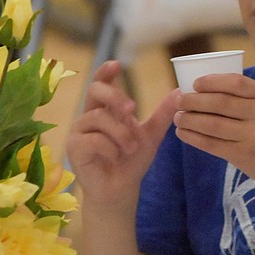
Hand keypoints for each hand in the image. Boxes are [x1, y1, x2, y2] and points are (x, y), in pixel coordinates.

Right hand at [67, 61, 179, 210]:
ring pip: (99, 118)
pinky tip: (115, 157)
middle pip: (95, 91)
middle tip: (133, 110)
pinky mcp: (74, 148)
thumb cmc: (131, 161)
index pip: (101, 84)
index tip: (116, 64)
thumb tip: (179, 92)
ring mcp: (79, 131)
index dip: (105, 72)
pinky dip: (110, 148)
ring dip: (120, 133)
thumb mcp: (151, 135)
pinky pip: (94, 139)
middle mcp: (89, 116)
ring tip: (130, 148)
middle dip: (115, 97)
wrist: (122, 189)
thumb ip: (162, 114)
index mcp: (105, 110)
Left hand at [173, 73, 254, 186]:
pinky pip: (212, 144)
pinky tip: (182, 133)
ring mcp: (252, 136)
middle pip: (219, 103)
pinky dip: (193, 137)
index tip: (195, 84)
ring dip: (189, 120)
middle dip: (193, 101)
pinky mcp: (243, 155)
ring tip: (178, 117)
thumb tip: (199, 89)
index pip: (235, 83)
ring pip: (212, 124)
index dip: (212, 81)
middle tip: (179, 101)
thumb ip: (242, 99)